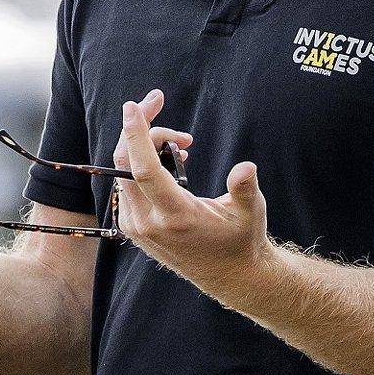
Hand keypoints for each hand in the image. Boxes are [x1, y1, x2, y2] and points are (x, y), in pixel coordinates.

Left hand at [114, 89, 271, 297]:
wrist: (229, 275)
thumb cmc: (242, 239)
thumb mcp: (250, 213)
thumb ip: (244, 189)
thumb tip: (246, 168)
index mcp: (175, 217)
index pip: (143, 170)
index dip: (136, 135)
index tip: (132, 106)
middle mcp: (147, 222)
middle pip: (126, 163)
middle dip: (139, 127)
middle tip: (157, 99)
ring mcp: (135, 226)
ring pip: (123, 171)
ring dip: (146, 145)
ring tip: (184, 142)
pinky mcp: (132, 226)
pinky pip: (126, 184)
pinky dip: (141, 164)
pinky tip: (170, 158)